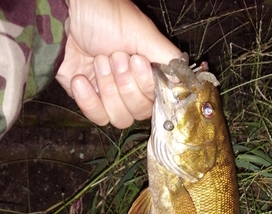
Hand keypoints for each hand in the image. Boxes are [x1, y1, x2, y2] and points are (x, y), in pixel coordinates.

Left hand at [56, 0, 180, 127]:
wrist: (65, 14)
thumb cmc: (105, 16)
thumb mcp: (143, 33)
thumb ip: (168, 60)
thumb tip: (184, 83)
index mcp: (149, 73)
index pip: (158, 101)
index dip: (147, 87)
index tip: (137, 61)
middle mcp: (133, 87)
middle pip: (139, 112)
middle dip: (125, 84)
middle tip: (114, 57)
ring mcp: (110, 96)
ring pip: (119, 118)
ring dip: (108, 89)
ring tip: (98, 61)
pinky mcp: (89, 100)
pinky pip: (97, 117)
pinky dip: (89, 100)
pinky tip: (81, 78)